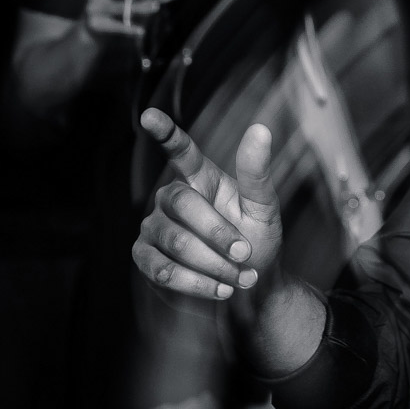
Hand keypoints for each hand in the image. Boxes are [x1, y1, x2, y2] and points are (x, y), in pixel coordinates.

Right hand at [133, 110, 281, 301]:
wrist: (249, 293)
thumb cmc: (256, 244)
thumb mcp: (264, 209)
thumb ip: (257, 173)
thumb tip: (261, 129)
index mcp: (201, 178)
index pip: (180, 150)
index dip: (164, 132)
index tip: (149, 116)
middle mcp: (171, 198)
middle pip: (182, 203)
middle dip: (218, 232)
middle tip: (245, 253)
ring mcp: (154, 227)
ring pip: (175, 241)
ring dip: (214, 264)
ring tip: (241, 277)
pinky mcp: (145, 258)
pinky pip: (163, 269)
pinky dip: (197, 283)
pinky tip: (220, 290)